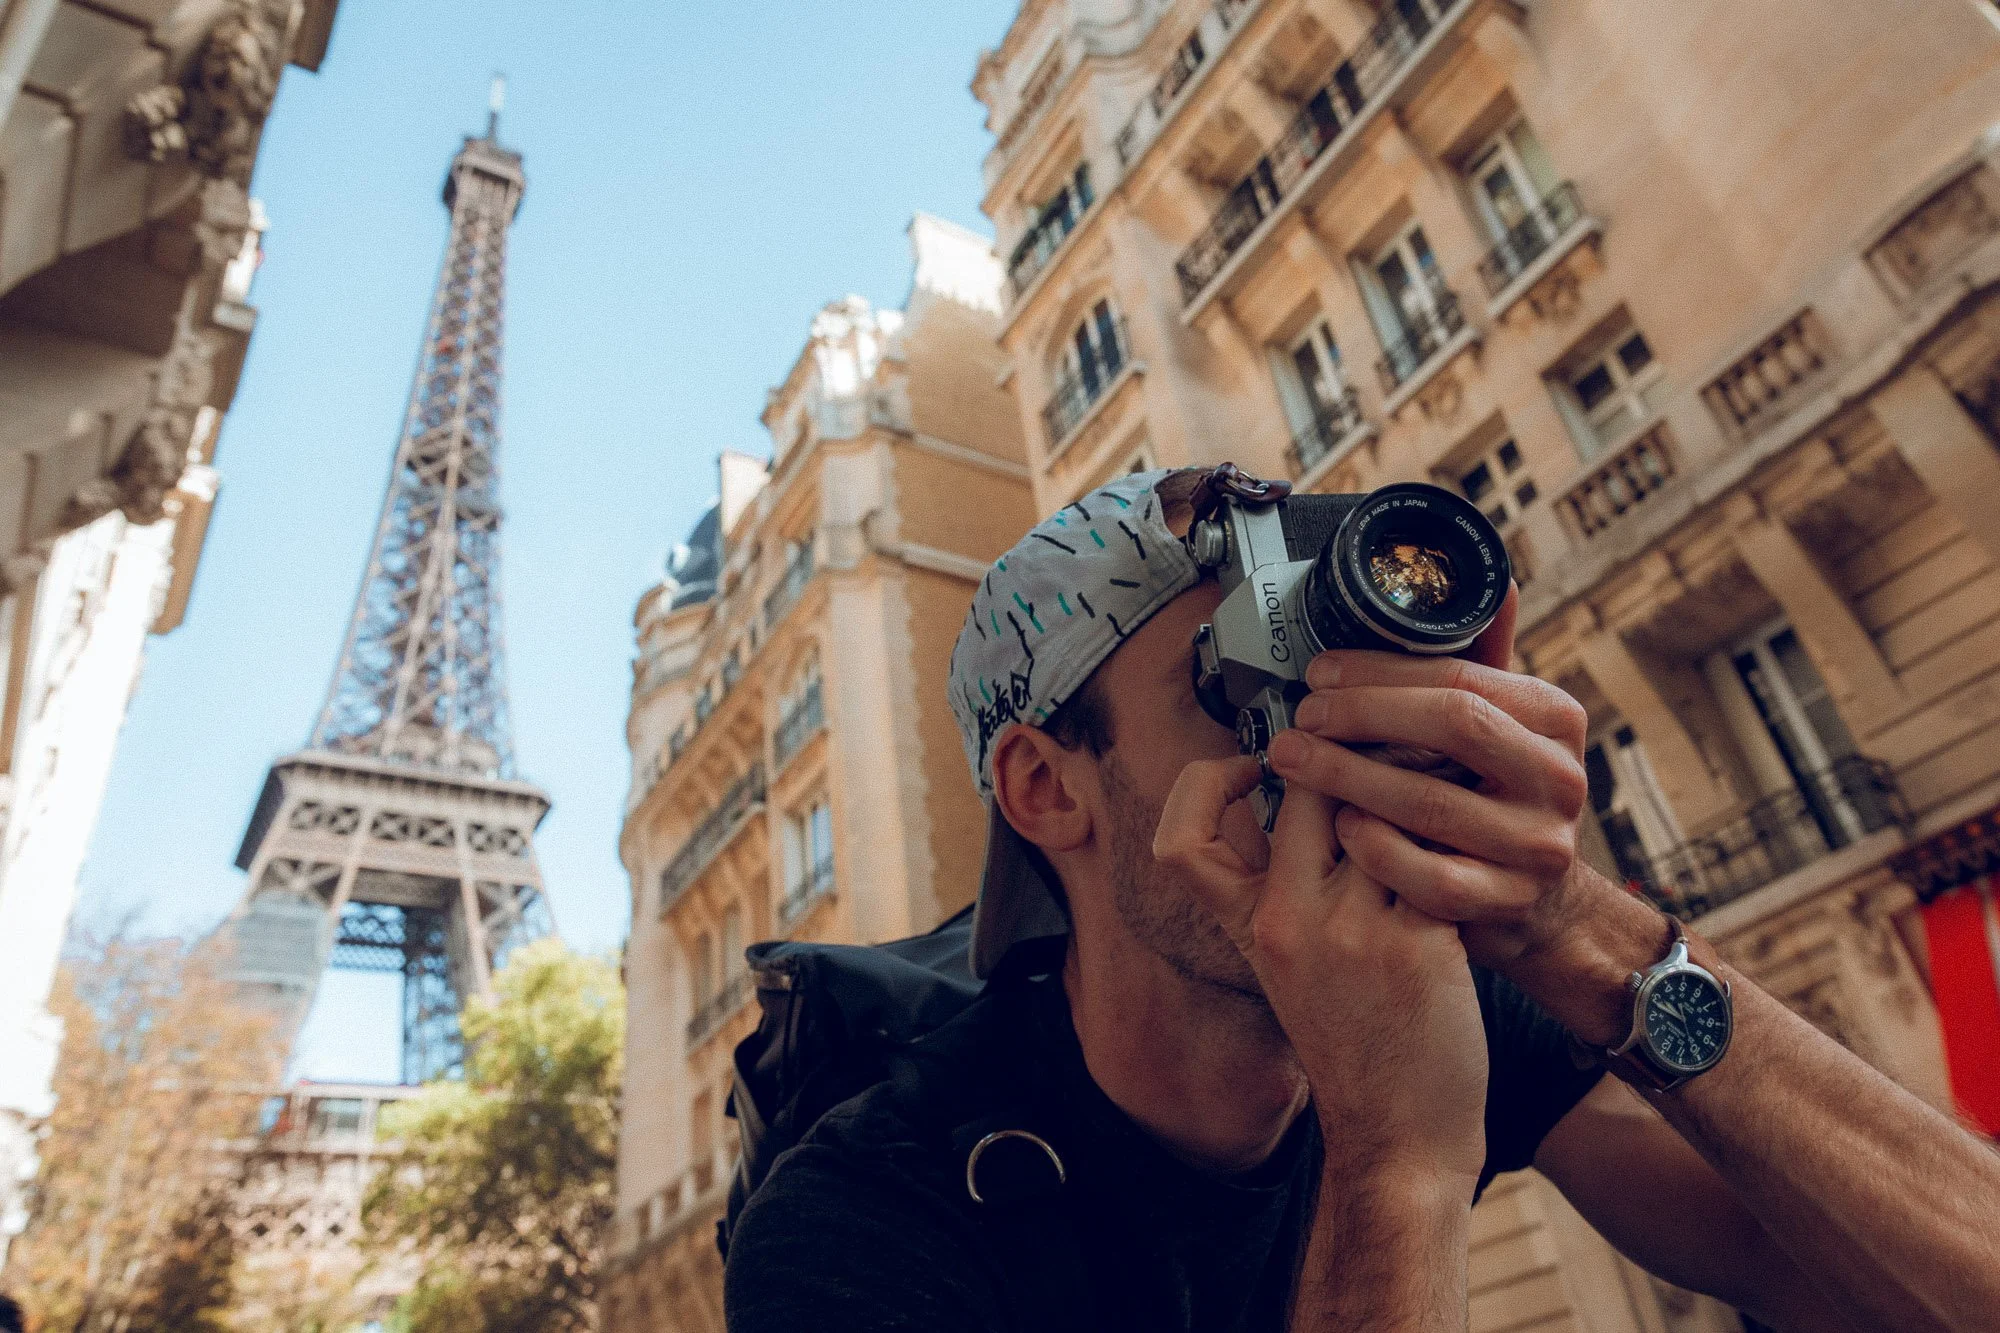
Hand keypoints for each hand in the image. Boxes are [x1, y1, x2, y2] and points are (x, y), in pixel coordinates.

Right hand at [1155, 756, 1487, 1184]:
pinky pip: (1438, 860)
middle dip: (1353, 760)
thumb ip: (1287, 890)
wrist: (1400, 1134)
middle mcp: (1290, 921)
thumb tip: (1310, 799)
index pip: (1182, 839)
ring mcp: (1353, 931)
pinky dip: (1460, 850)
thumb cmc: (1352, 1042)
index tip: (1250, 766)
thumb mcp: (1289, 967)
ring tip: (1446, 788)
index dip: (1202, 785)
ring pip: (1386, 815)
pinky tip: (1477, 856)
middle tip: (1388, 751)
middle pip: (1312, 789)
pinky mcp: (1419, 944)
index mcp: (1251, 926)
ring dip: (1419, 796)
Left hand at [1265, 591, 1594, 972]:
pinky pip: (1429, 875)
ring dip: (1347, 776)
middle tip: (1303, 715)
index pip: (1462, 678)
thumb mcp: (1500, 724)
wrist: (1537, 899)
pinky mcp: (1507, 903)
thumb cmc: (1496, 794)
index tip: (1320, 673)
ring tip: (1294, 759)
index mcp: (1556, 718)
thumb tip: (1496, 587)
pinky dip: (1375, 848)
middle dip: (1362, 714)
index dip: (1380, 672)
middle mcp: (1559, 779)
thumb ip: (1487, 661)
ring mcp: (1537, 846)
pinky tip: (1338, 826)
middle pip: (1452, 726)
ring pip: (1430, 803)